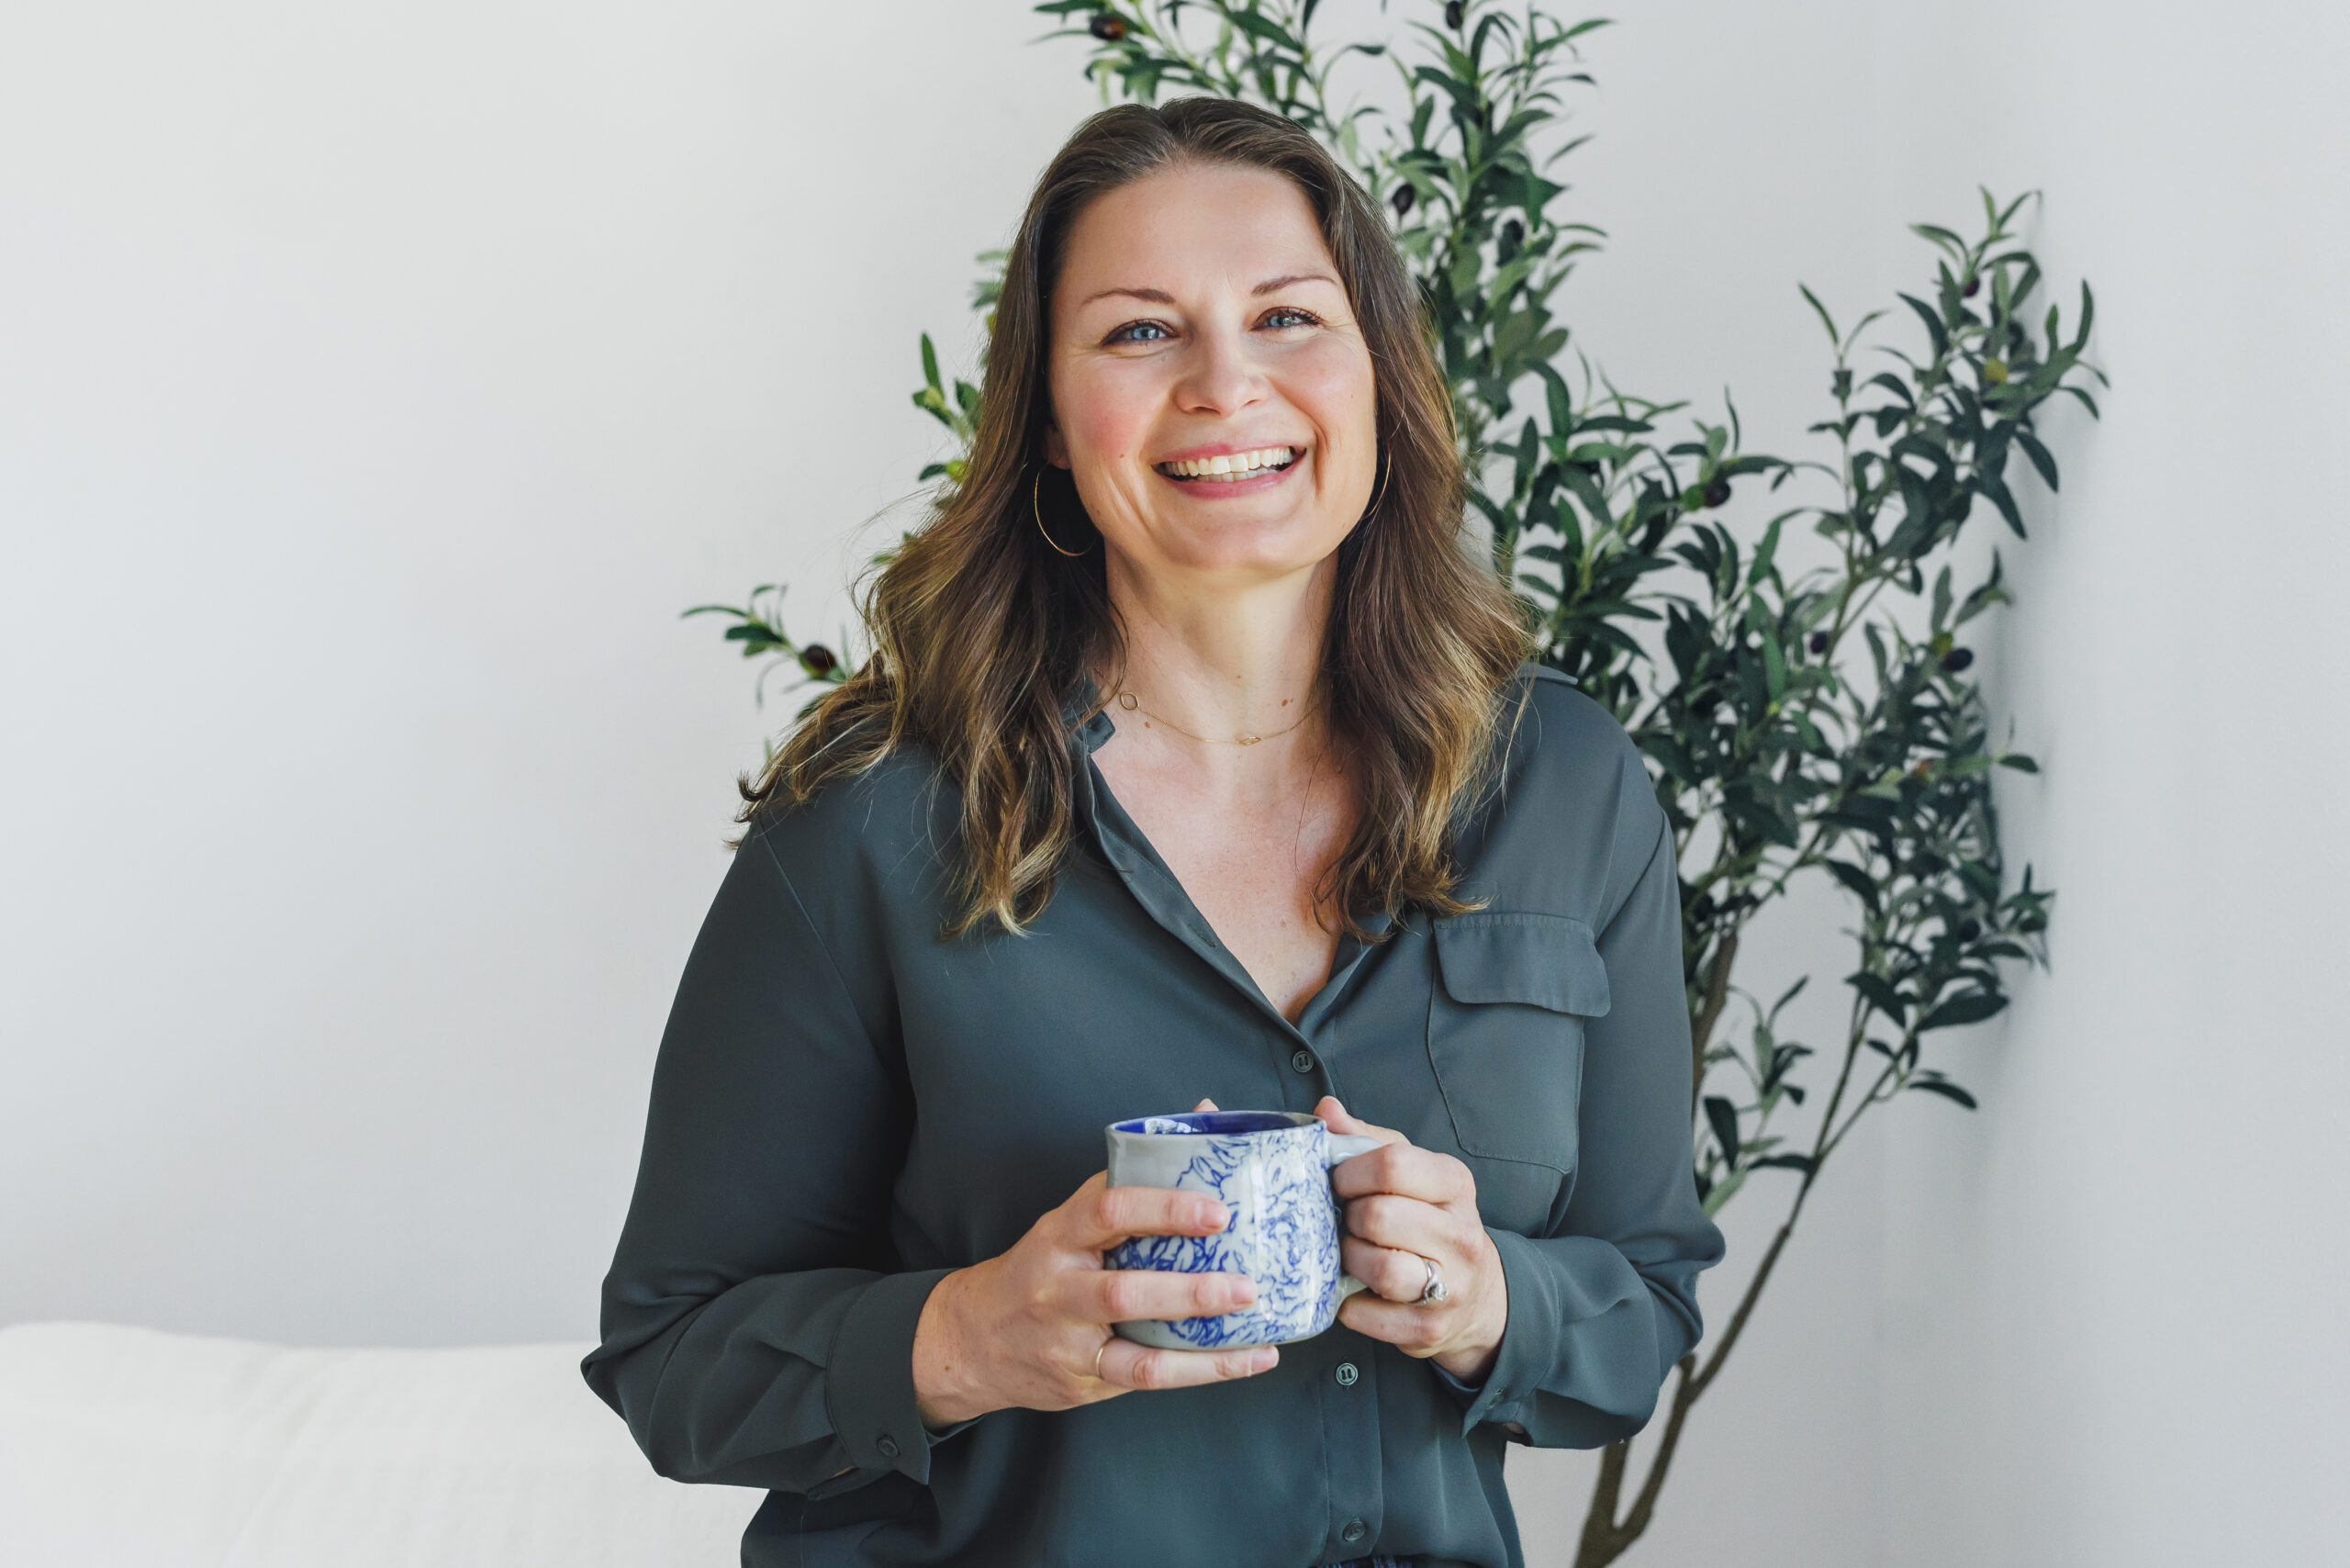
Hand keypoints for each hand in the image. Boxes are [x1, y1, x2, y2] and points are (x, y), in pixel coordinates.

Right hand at [910, 1100, 1276, 1426]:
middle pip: (1123, 1293)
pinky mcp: (1084, 1382)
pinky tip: (1246, 1359)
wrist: (976, 1338)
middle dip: (1191, 1292)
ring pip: (1138, 1352)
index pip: (1107, 1211)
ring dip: (1204, 1346)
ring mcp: (1069, 1343)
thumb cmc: (1042, 1266)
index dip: (1164, 1209)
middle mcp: (1059, 1290)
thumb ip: (1131, 1176)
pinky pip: (1147, 1379)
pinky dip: (1202, 1372)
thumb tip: (1204, 1111)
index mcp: (1060, 1234)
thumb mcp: (1070, 1217)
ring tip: (1258, 1332)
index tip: (1217, 1210)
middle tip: (1247, 1286)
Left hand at [1318, 1096, 1508, 1384]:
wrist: (1477, 1295)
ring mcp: (1451, 1286)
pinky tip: (1355, 1291)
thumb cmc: (1428, 1221)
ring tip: (1350, 1254)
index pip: (1393, 1164)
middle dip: (1347, 1219)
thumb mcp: (1410, 1171)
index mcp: (1454, 1184)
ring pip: (1381, 1269)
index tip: (1339, 1182)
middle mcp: (1462, 1234)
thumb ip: (1365, 1140)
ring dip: (1349, 1261)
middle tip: (1345, 1222)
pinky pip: (1367, 1315)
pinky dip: (1349, 1304)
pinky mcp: (1430, 1329)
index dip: (1350, 1172)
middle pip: (1378, 1216)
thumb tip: (1324, 1111)